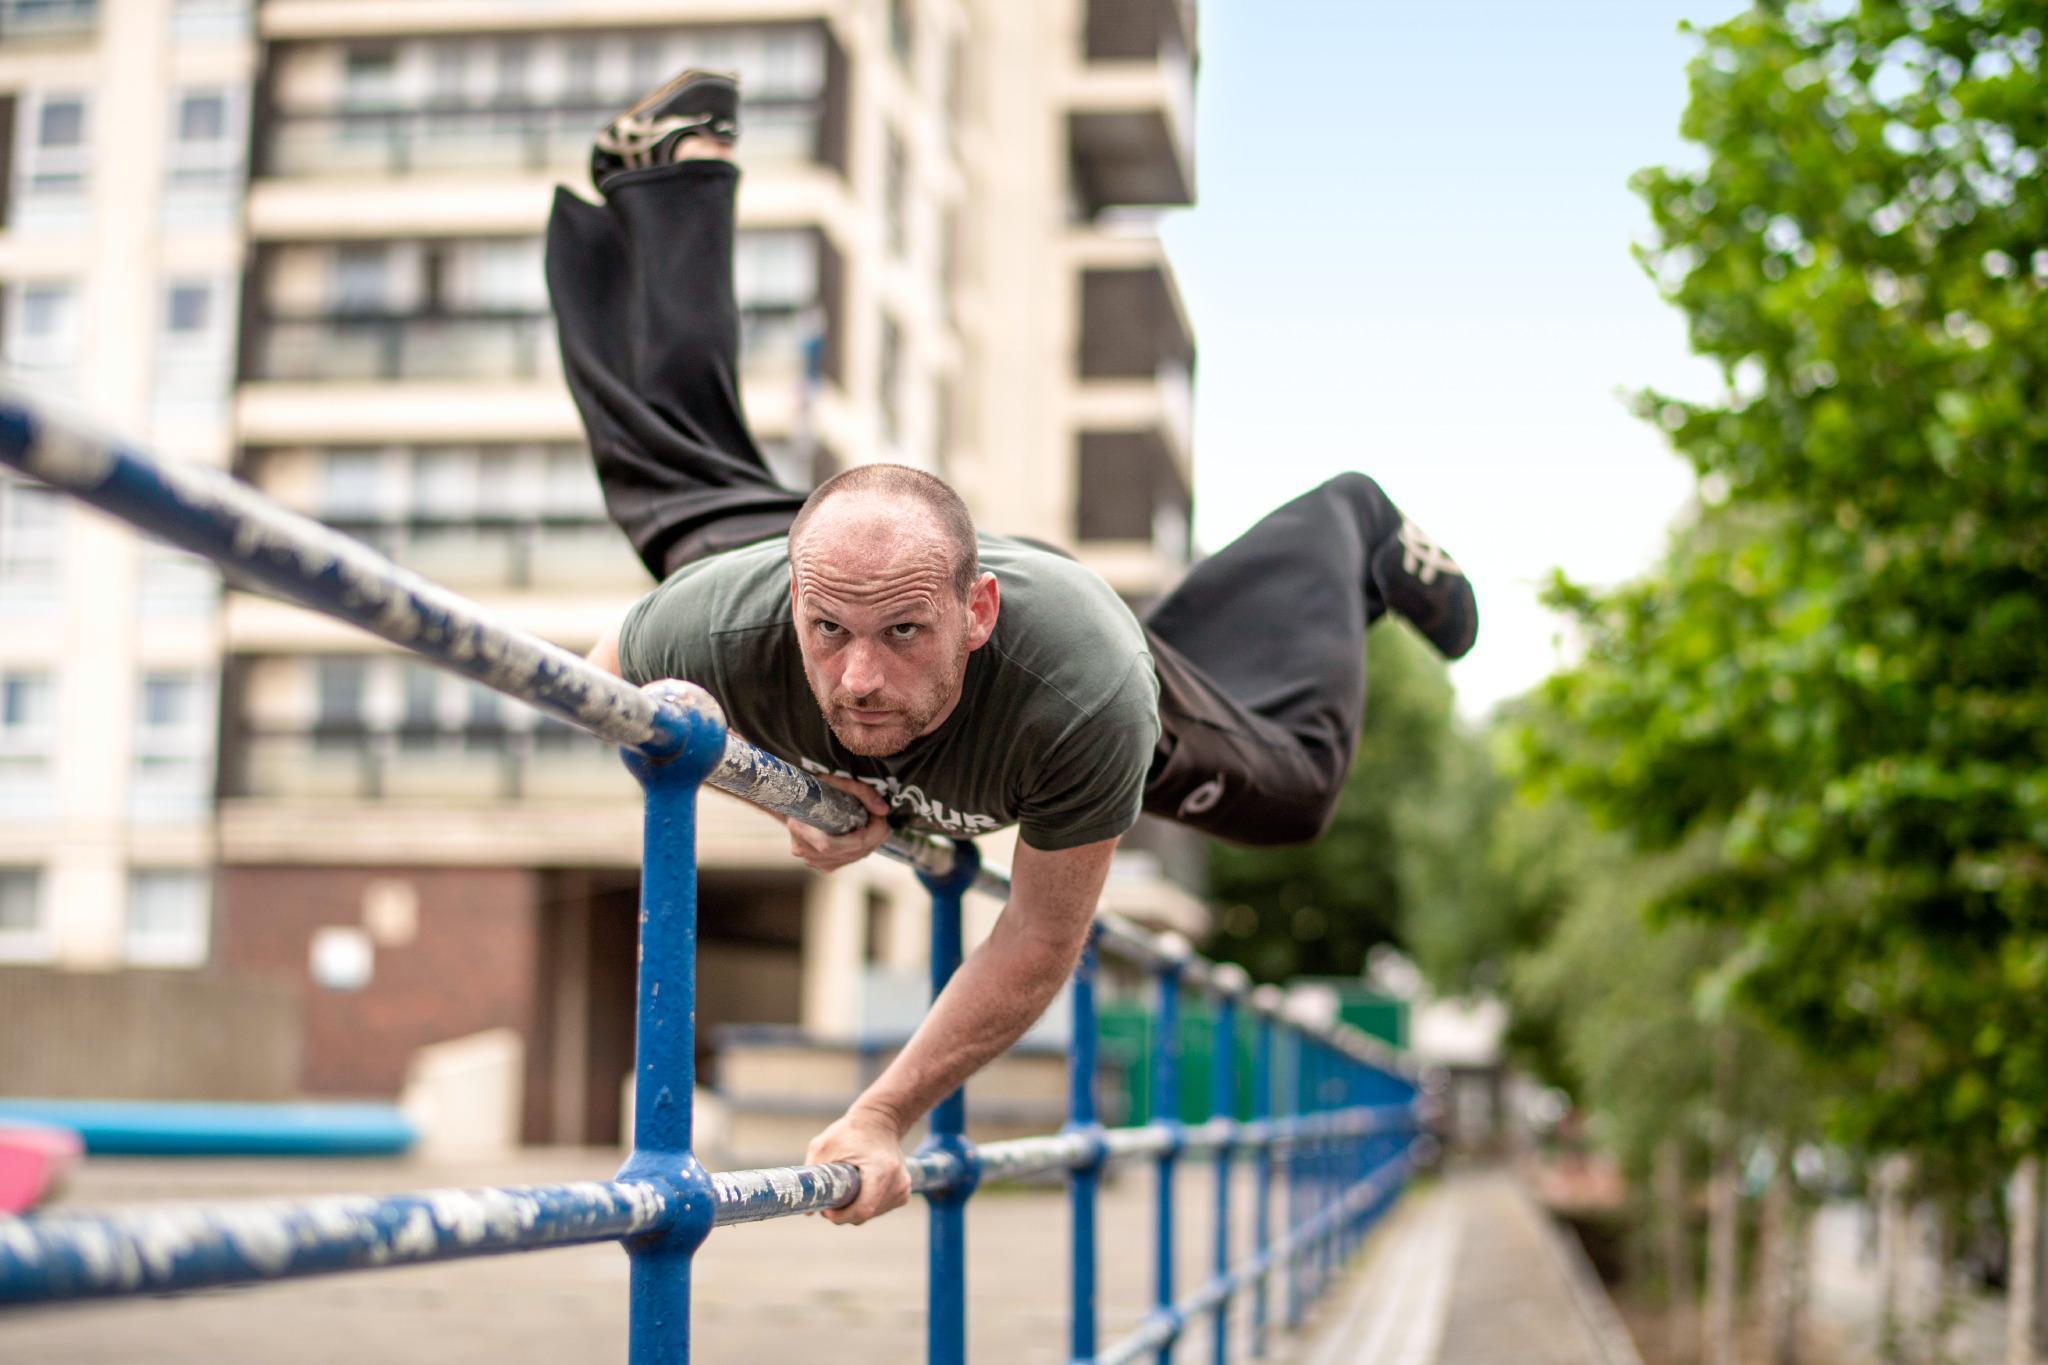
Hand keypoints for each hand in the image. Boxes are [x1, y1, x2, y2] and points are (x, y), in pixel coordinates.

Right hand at [787, 771, 891, 872]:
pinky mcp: (821, 865)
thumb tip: (883, 811)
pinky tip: (865, 835)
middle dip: (874, 836)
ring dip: (871, 843)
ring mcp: (812, 860)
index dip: (866, 833)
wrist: (793, 801)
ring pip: (853, 858)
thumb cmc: (813, 789)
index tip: (880, 817)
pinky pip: (849, 860)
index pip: (837, 844)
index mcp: (801, 828)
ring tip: (875, 825)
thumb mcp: (836, 782)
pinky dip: (862, 848)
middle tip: (882, 819)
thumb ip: (862, 792)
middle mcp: (805, 849)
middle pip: (850, 852)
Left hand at [805, 1104, 910, 1224]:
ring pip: (872, 1214)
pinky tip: (858, 1189)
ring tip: (844, 1190)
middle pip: (866, 1214)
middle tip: (830, 1200)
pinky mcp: (904, 1191)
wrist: (880, 1120)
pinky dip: (866, 1204)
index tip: (826, 1210)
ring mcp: (903, 1188)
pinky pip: (880, 1209)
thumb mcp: (823, 1146)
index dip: (841, 1216)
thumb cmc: (850, 1132)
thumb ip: (813, 1175)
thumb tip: (807, 1211)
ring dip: (855, 1210)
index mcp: (881, 1170)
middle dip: (844, 1213)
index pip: (863, 1209)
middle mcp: (897, 1182)